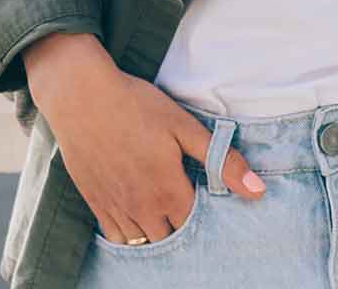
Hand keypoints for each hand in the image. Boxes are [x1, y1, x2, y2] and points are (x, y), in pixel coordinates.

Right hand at [21, 32, 264, 243]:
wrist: (80, 95)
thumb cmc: (136, 105)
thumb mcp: (184, 127)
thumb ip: (220, 161)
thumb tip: (257, 191)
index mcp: (168, 191)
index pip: (194, 225)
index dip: (204, 215)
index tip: (204, 196)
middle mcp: (142, 208)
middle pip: (169, 238)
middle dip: (179, 226)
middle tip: (183, 203)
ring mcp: (115, 207)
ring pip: (142, 241)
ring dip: (155, 233)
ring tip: (162, 212)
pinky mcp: (94, 201)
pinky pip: (114, 236)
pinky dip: (128, 234)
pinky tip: (136, 217)